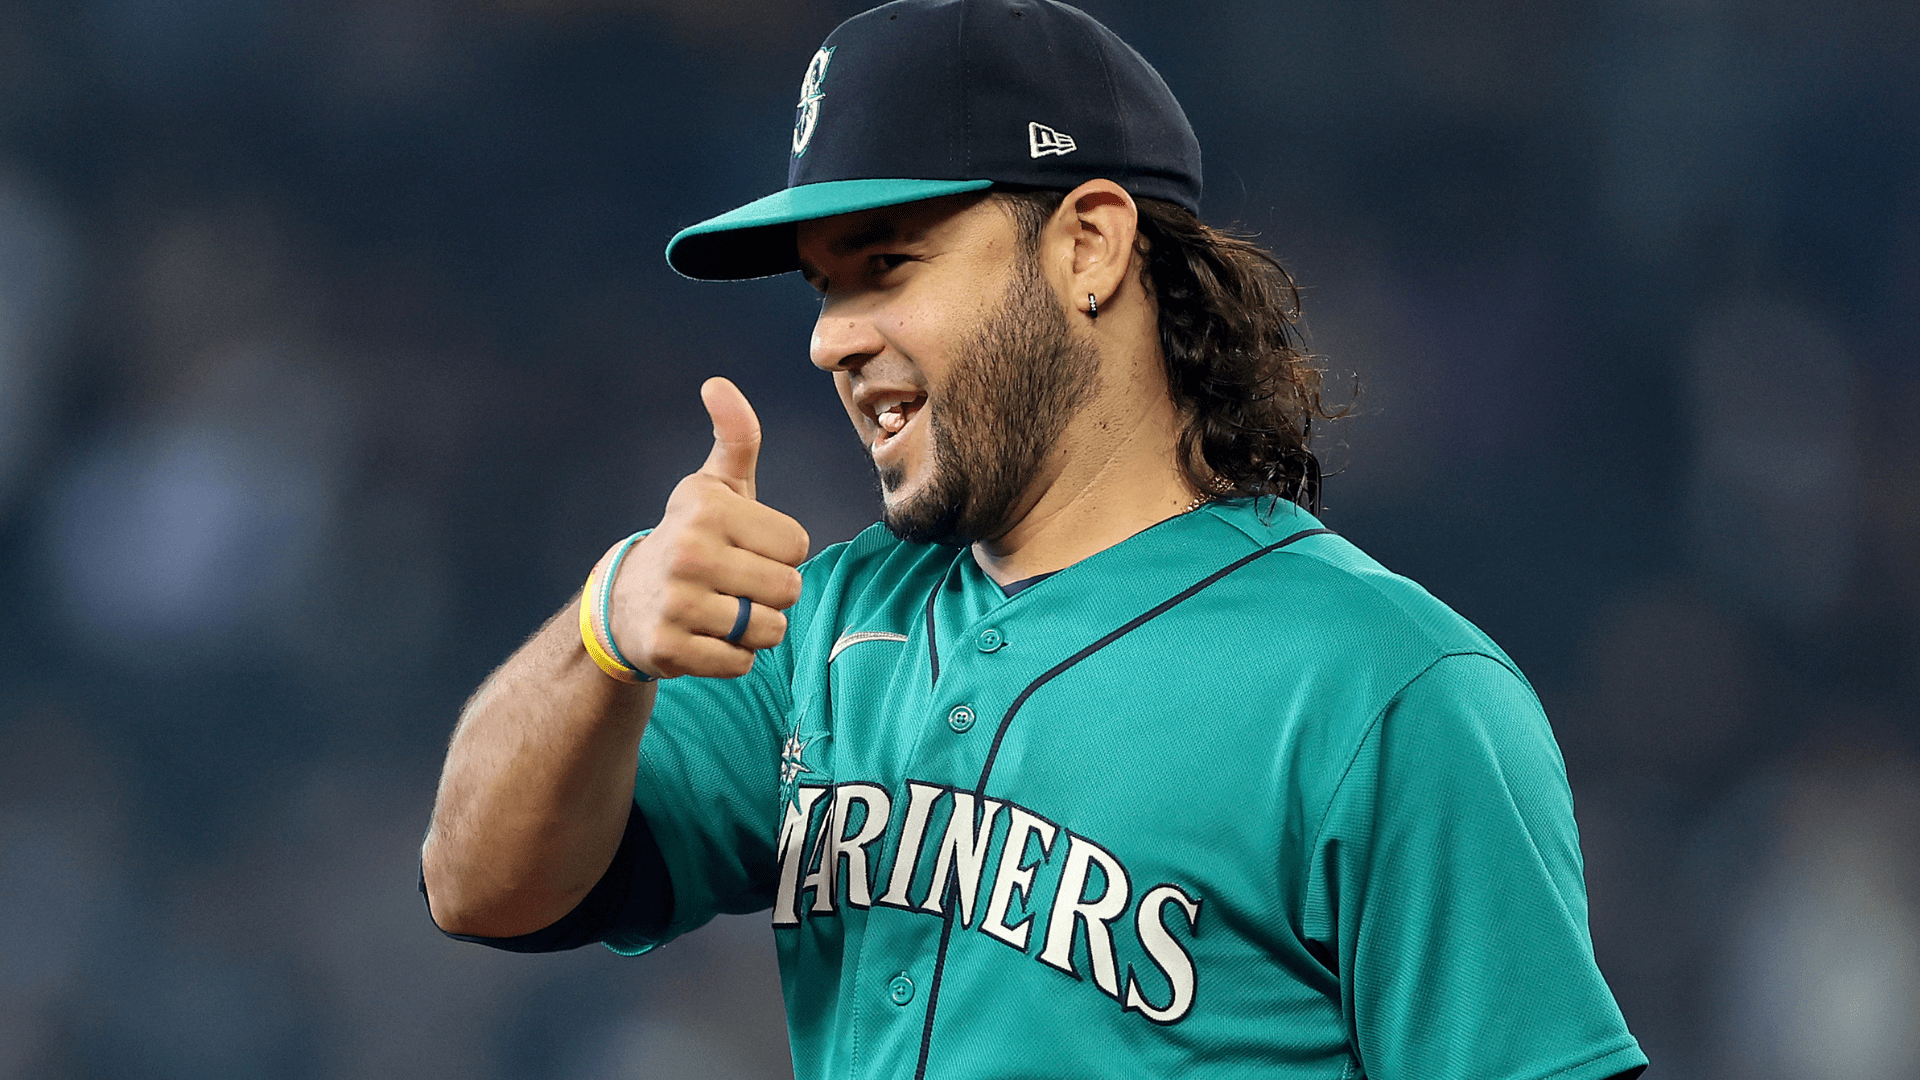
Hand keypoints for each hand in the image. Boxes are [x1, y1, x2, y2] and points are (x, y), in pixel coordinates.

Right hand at [599, 377, 809, 678]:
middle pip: (789, 590)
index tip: (747, 548)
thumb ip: (735, 438)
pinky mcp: (669, 649)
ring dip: (756, 629)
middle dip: (772, 594)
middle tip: (736, 585)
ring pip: (770, 631)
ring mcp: (677, 603)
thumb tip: (718, 384)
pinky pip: (742, 663)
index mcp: (707, 510)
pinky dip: (733, 657)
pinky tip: (705, 637)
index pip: (798, 545)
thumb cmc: (690, 538)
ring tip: (721, 610)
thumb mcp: (711, 488)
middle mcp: (689, 553)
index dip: (781, 552)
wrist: (623, 602)